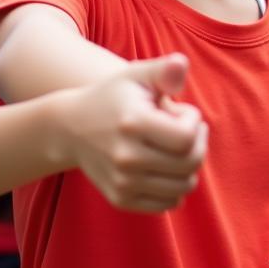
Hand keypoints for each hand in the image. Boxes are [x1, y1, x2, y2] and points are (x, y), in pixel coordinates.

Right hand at [67, 53, 206, 213]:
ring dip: (189, 166)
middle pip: (189, 164)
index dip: (195, 123)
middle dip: (198, 144)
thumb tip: (181, 64)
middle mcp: (126, 157)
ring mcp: (122, 182)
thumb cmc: (113, 97)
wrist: (70, 129)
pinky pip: (168, 203)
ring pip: (184, 187)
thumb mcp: (136, 76)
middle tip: (186, 130)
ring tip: (176, 148)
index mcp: (133, 123)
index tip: (183, 113)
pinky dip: (175, 187)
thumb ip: (163, 69)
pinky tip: (166, 167)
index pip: (186, 138)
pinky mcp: (121, 198)